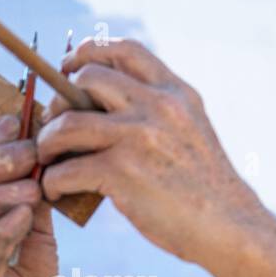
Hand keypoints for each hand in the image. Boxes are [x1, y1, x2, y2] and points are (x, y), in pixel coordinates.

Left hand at [36, 38, 268, 266]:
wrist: (228, 226)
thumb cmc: (204, 186)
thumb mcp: (191, 129)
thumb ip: (159, 109)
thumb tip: (105, 103)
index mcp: (175, 92)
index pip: (124, 49)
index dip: (88, 52)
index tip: (69, 67)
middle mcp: (158, 106)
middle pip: (86, 79)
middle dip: (59, 99)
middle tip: (54, 124)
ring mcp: (139, 137)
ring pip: (67, 123)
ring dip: (47, 141)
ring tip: (47, 157)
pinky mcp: (122, 173)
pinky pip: (67, 169)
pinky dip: (52, 180)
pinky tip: (56, 189)